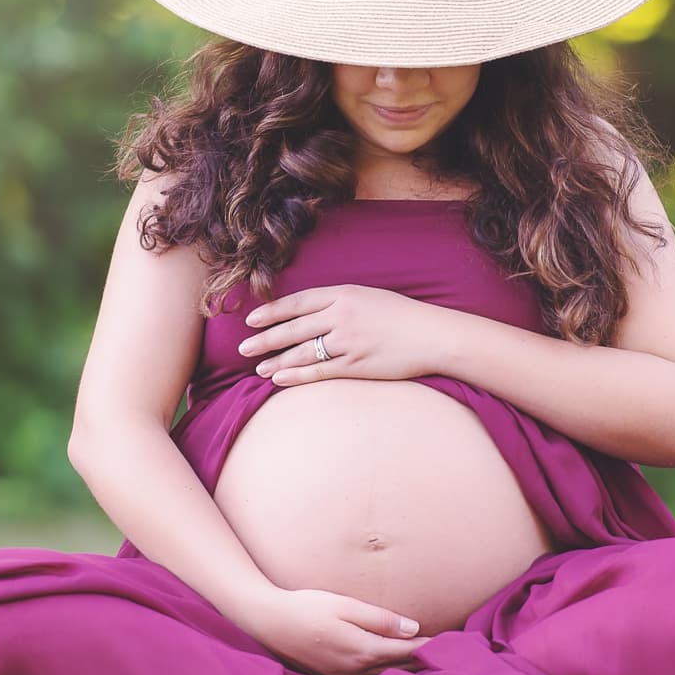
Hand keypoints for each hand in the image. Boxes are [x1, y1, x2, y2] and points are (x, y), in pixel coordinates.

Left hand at [238, 284, 450, 384]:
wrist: (432, 335)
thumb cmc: (402, 315)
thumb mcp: (368, 296)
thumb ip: (339, 301)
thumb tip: (312, 311)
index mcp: (344, 295)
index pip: (298, 302)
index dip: (272, 311)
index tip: (252, 319)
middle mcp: (341, 317)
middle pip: (293, 328)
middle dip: (265, 339)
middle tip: (243, 347)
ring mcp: (347, 342)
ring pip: (302, 352)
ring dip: (277, 361)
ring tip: (259, 368)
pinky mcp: (355, 366)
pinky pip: (318, 372)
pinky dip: (296, 376)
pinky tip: (280, 379)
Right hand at [241, 586, 434, 674]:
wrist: (269, 622)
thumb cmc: (307, 607)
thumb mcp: (345, 605)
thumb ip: (380, 618)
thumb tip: (412, 628)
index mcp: (362, 650)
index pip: (406, 652)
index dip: (430, 647)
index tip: (452, 643)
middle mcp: (356, 670)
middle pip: (400, 670)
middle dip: (424, 663)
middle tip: (451, 657)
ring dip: (408, 673)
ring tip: (431, 665)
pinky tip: (396, 670)